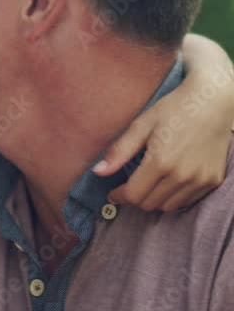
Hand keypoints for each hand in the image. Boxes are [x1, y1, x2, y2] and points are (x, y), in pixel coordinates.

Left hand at [93, 92, 230, 212]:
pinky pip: (187, 201)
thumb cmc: (174, 110)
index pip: (134, 195)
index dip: (119, 196)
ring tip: (149, 184)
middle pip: (149, 204)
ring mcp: (200, 180)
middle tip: (130, 186)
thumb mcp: (141, 126)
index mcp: (161, 162)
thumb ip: (119, 152)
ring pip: (168, 206)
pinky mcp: (213, 180)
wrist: (213, 103)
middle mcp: (182, 175)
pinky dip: (173, 197)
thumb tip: (98, 172)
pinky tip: (168, 182)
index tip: (113, 193)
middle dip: (135, 198)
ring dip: (154, 199)